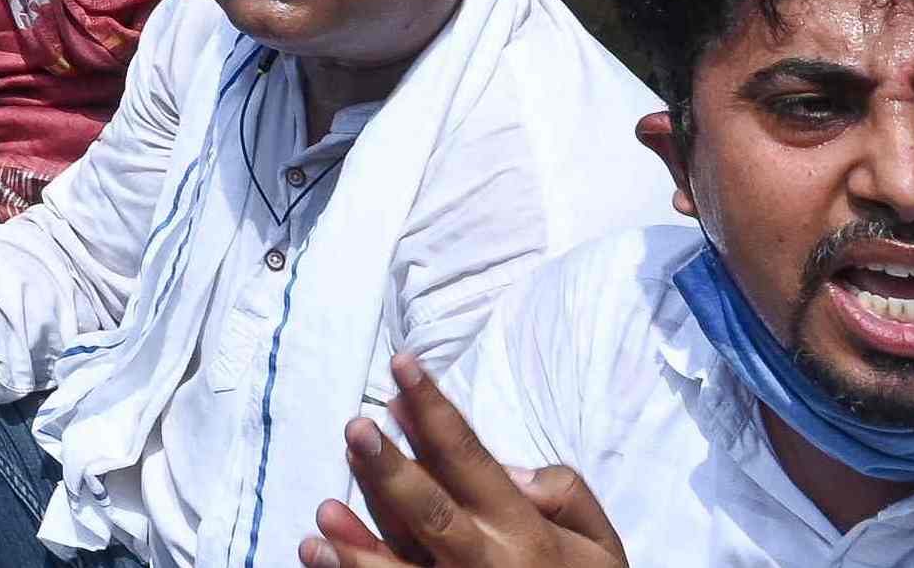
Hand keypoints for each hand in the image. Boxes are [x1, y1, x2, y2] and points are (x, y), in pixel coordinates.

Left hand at [300, 354, 626, 567]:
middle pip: (432, 513)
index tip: (402, 366)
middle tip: (355, 429)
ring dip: (360, 541)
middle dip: (392, 472)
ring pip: (404, 563)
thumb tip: (508, 467)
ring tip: (324, 510)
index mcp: (524, 531)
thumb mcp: (597, 541)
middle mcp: (487, 562)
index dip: (434, 411)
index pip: (471, 459)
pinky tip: (315, 550)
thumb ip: (562, 494)